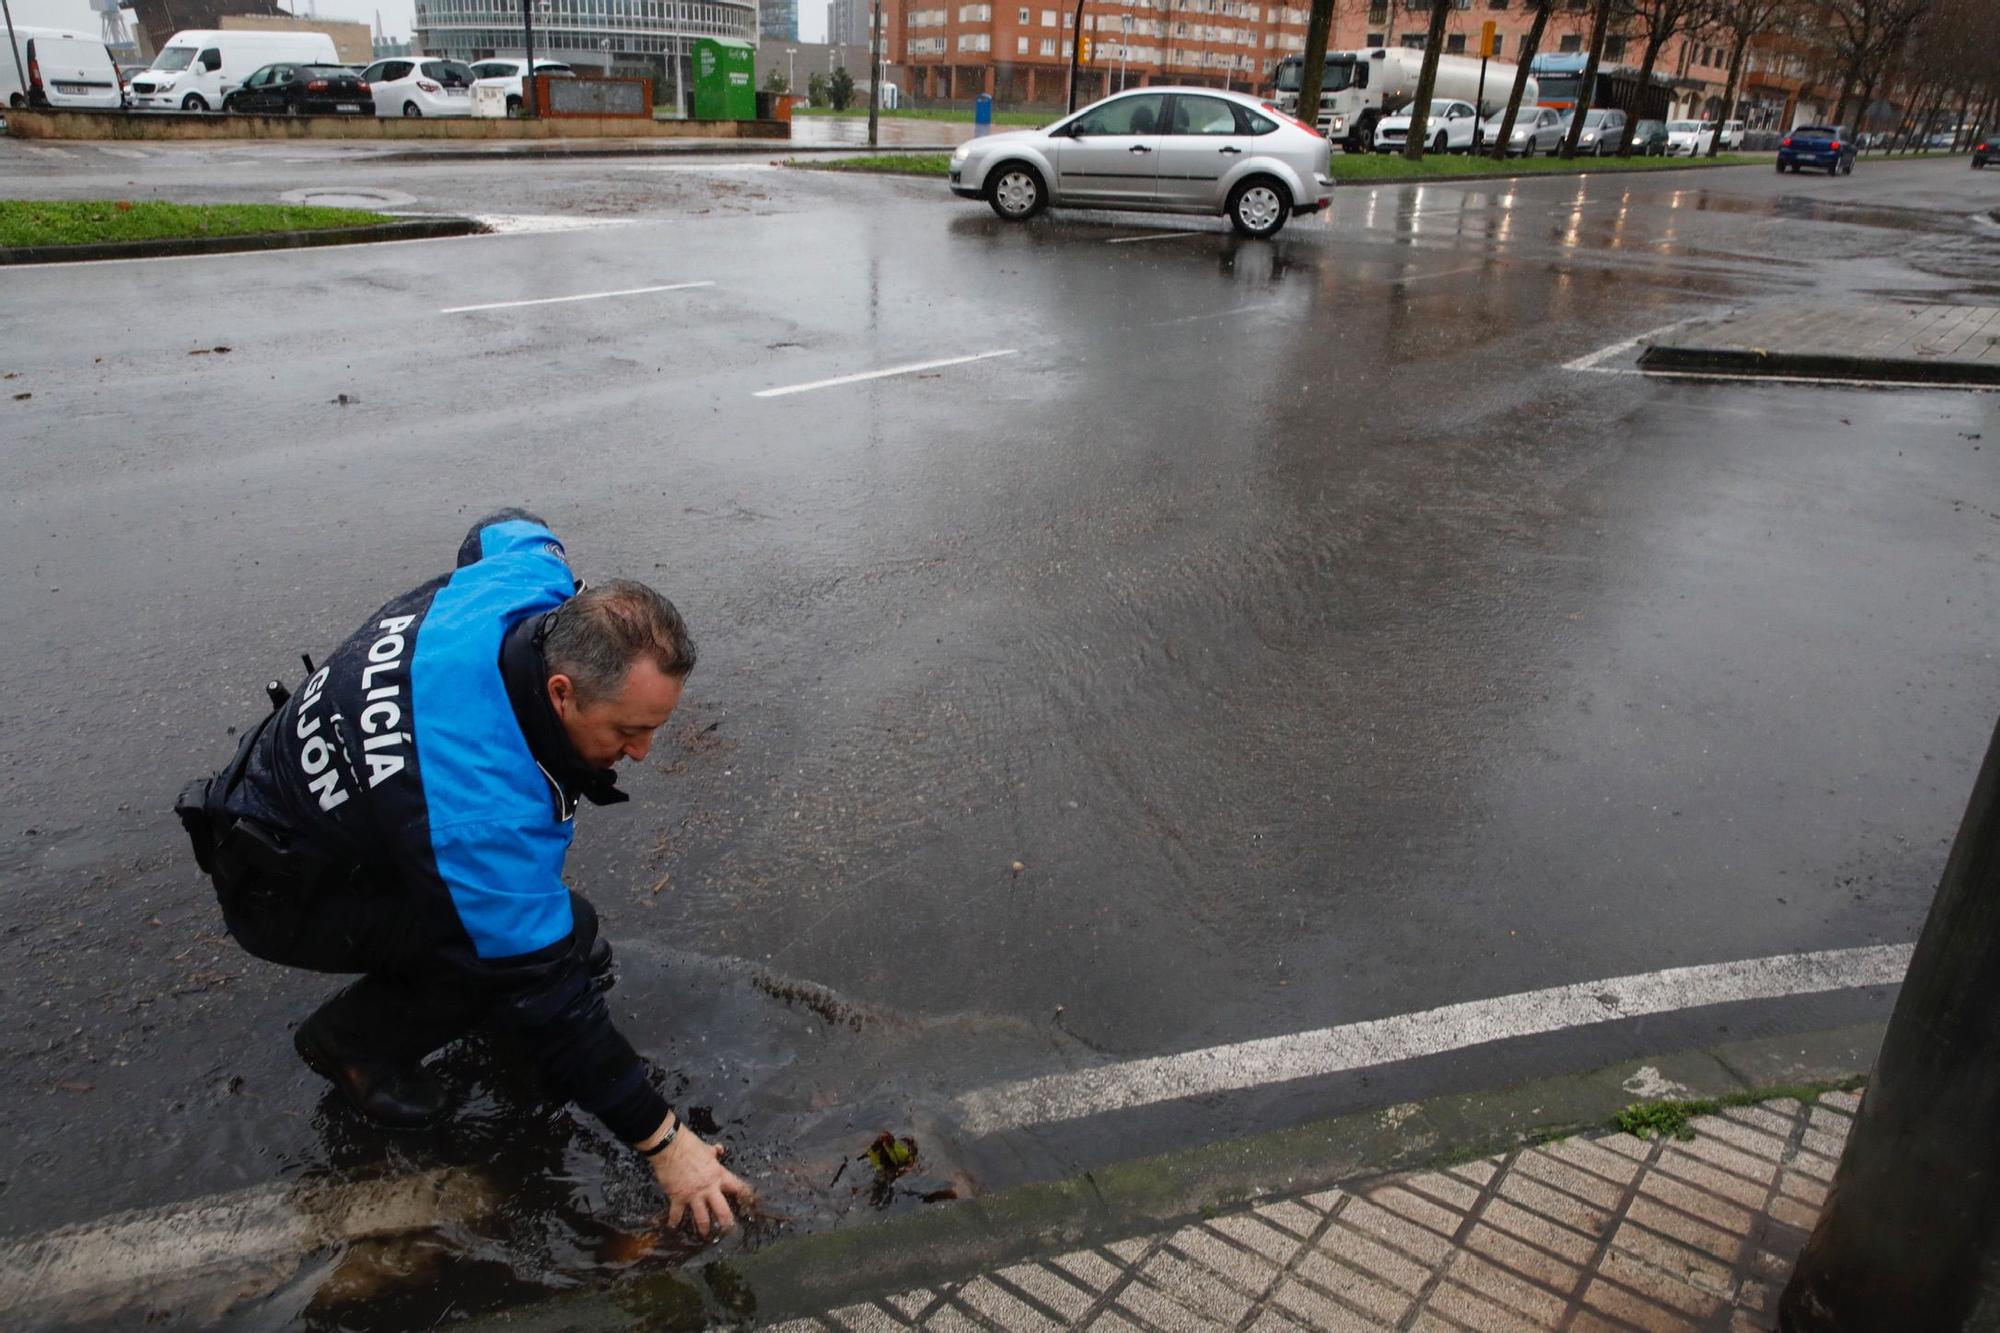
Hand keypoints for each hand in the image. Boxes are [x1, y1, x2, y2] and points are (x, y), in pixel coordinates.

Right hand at [649, 1123, 753, 1237]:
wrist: (669, 1146)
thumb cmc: (689, 1145)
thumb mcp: (706, 1148)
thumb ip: (715, 1152)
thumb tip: (720, 1149)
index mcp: (719, 1175)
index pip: (738, 1187)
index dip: (746, 1196)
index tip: (751, 1203)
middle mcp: (709, 1188)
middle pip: (723, 1210)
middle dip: (728, 1223)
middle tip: (730, 1231)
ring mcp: (694, 1195)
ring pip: (702, 1218)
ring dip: (704, 1228)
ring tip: (706, 1235)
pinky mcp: (678, 1198)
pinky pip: (677, 1214)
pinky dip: (674, 1221)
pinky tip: (673, 1227)